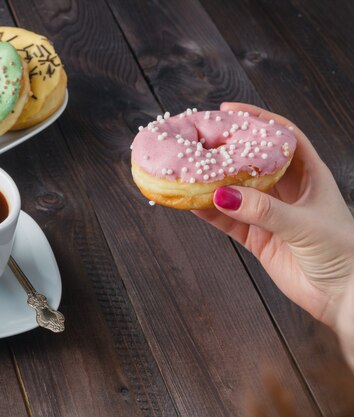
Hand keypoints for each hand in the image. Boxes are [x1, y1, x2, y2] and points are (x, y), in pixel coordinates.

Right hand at [193, 103, 353, 327]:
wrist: (345, 297)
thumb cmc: (342, 252)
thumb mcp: (304, 224)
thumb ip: (263, 210)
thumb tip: (222, 194)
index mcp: (309, 175)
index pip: (282, 136)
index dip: (257, 119)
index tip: (228, 110)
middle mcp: (288, 191)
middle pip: (252, 161)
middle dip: (226, 149)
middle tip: (199, 140)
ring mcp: (270, 215)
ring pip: (235, 192)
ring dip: (212, 183)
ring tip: (186, 172)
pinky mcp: (258, 239)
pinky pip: (228, 221)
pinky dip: (209, 213)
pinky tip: (191, 204)